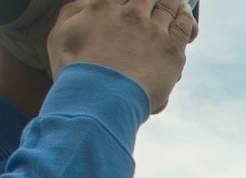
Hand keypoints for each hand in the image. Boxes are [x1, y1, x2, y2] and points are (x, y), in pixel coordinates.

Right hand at [48, 0, 198, 113]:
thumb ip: (73, 12)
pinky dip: (186, 17)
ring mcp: (152, 30)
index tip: (129, 1)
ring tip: (175, 2)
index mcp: (102, 7)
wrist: (98, 100)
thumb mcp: (59, 36)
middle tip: (153, 2)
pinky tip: (184, 13)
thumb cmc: (73, 73)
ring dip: (171, 2)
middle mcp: (130, 14)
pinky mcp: (171, 50)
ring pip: (168, 6)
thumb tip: (89, 3)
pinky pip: (184, 25)